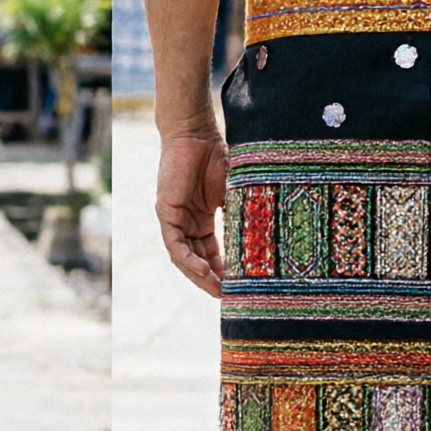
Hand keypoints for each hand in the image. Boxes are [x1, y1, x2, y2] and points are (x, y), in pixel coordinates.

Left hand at [157, 126, 227, 296]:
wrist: (197, 133)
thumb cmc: (218, 157)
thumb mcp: (235, 194)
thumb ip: (242, 216)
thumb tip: (265, 242)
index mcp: (201, 219)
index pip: (210, 253)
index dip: (223, 272)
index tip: (239, 288)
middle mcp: (185, 222)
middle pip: (196, 260)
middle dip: (211, 280)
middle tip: (229, 297)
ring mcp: (173, 218)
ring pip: (183, 256)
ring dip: (199, 276)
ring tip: (217, 291)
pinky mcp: (165, 212)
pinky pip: (174, 244)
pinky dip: (187, 260)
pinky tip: (202, 272)